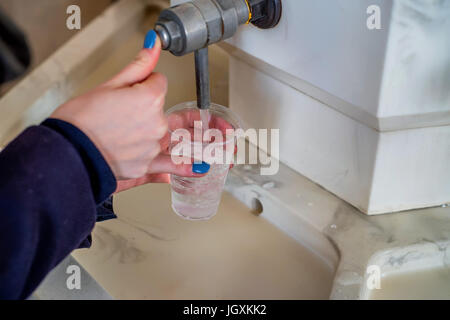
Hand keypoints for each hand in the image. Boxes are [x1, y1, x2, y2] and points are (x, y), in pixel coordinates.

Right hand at [51, 37, 183, 179]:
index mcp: (150, 98)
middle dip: (145, 109)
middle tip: (119, 115)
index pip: (159, 83)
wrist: (67, 153)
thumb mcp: (108, 85)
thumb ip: (138, 67)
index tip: (129, 91)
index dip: (144, 84)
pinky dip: (186, 167)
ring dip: (155, 133)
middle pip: (161, 110)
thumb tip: (154, 45)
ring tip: (134, 136)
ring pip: (163, 134)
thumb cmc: (80, 119)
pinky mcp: (147, 166)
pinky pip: (173, 166)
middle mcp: (157, 123)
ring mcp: (154, 146)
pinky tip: (200, 166)